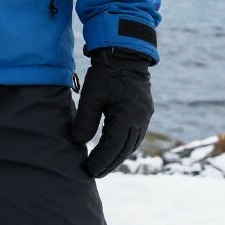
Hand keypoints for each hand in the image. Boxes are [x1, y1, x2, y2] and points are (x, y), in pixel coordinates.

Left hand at [71, 47, 153, 177]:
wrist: (124, 52)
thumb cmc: (106, 72)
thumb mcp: (91, 95)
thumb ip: (85, 120)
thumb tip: (79, 142)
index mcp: (129, 116)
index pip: (113, 146)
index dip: (101, 160)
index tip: (89, 171)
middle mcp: (141, 119)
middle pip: (124, 149)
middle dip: (109, 163)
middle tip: (93, 173)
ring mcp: (145, 116)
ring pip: (131, 144)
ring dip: (117, 156)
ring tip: (101, 165)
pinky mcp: (144, 112)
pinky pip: (134, 135)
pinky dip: (123, 145)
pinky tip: (112, 149)